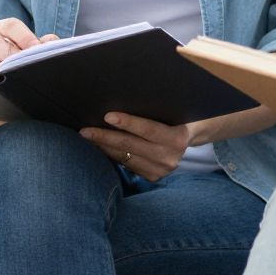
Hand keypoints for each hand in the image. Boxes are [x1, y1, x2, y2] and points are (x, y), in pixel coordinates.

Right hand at [0, 19, 58, 136]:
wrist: (8, 81)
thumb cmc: (23, 59)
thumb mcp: (33, 50)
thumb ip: (43, 45)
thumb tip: (51, 43)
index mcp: (4, 29)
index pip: (11, 25)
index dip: (24, 36)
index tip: (36, 48)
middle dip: (11, 55)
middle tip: (25, 66)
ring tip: (14, 79)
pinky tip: (4, 88)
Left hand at [80, 113, 194, 181]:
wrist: (190, 136)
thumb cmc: (176, 116)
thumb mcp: (173, 111)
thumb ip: (155, 110)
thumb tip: (123, 97)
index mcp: (177, 138)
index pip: (148, 129)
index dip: (128, 122)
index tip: (107, 116)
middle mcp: (169, 157)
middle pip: (130, 145)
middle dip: (105, 137)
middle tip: (85, 131)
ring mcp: (160, 170)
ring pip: (124, 157)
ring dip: (104, 147)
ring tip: (88, 137)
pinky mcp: (152, 177)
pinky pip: (126, 164)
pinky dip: (112, 154)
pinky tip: (100, 147)